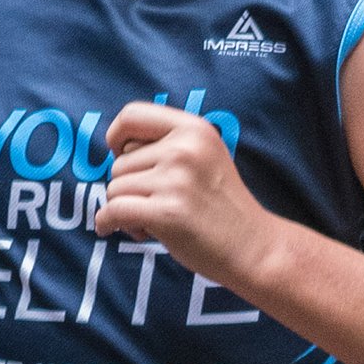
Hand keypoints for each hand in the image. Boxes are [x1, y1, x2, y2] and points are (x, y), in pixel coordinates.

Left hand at [96, 101, 278, 298]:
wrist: (256, 248)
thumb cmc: (224, 207)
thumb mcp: (206, 157)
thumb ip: (168, 145)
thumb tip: (116, 148)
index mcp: (194, 130)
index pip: (132, 115)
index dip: (117, 136)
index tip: (121, 155)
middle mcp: (184, 149)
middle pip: (120, 162)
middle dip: (128, 186)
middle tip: (156, 204)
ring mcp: (176, 181)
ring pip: (115, 188)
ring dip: (125, 209)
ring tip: (157, 221)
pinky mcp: (167, 213)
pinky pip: (114, 211)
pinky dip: (107, 223)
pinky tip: (119, 230)